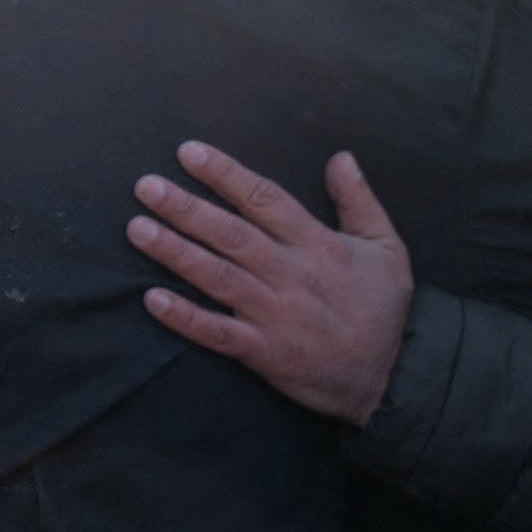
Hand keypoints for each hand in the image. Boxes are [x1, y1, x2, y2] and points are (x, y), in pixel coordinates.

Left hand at [128, 143, 411, 425]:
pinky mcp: (265, 352)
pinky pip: (218, 333)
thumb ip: (360, 201)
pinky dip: (185, 317)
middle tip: (146, 186)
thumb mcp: (387, 249)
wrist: (394, 379)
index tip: (188, 152)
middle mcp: (292, 275)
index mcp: (318, 246)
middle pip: (232, 234)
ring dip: (176, 253)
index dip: (226, 175)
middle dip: (186, 208)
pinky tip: (151, 299)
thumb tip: (341, 157)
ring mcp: (276, 314)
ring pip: (219, 277)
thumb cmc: (383, 310)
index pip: (265, 200)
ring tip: (137, 228)